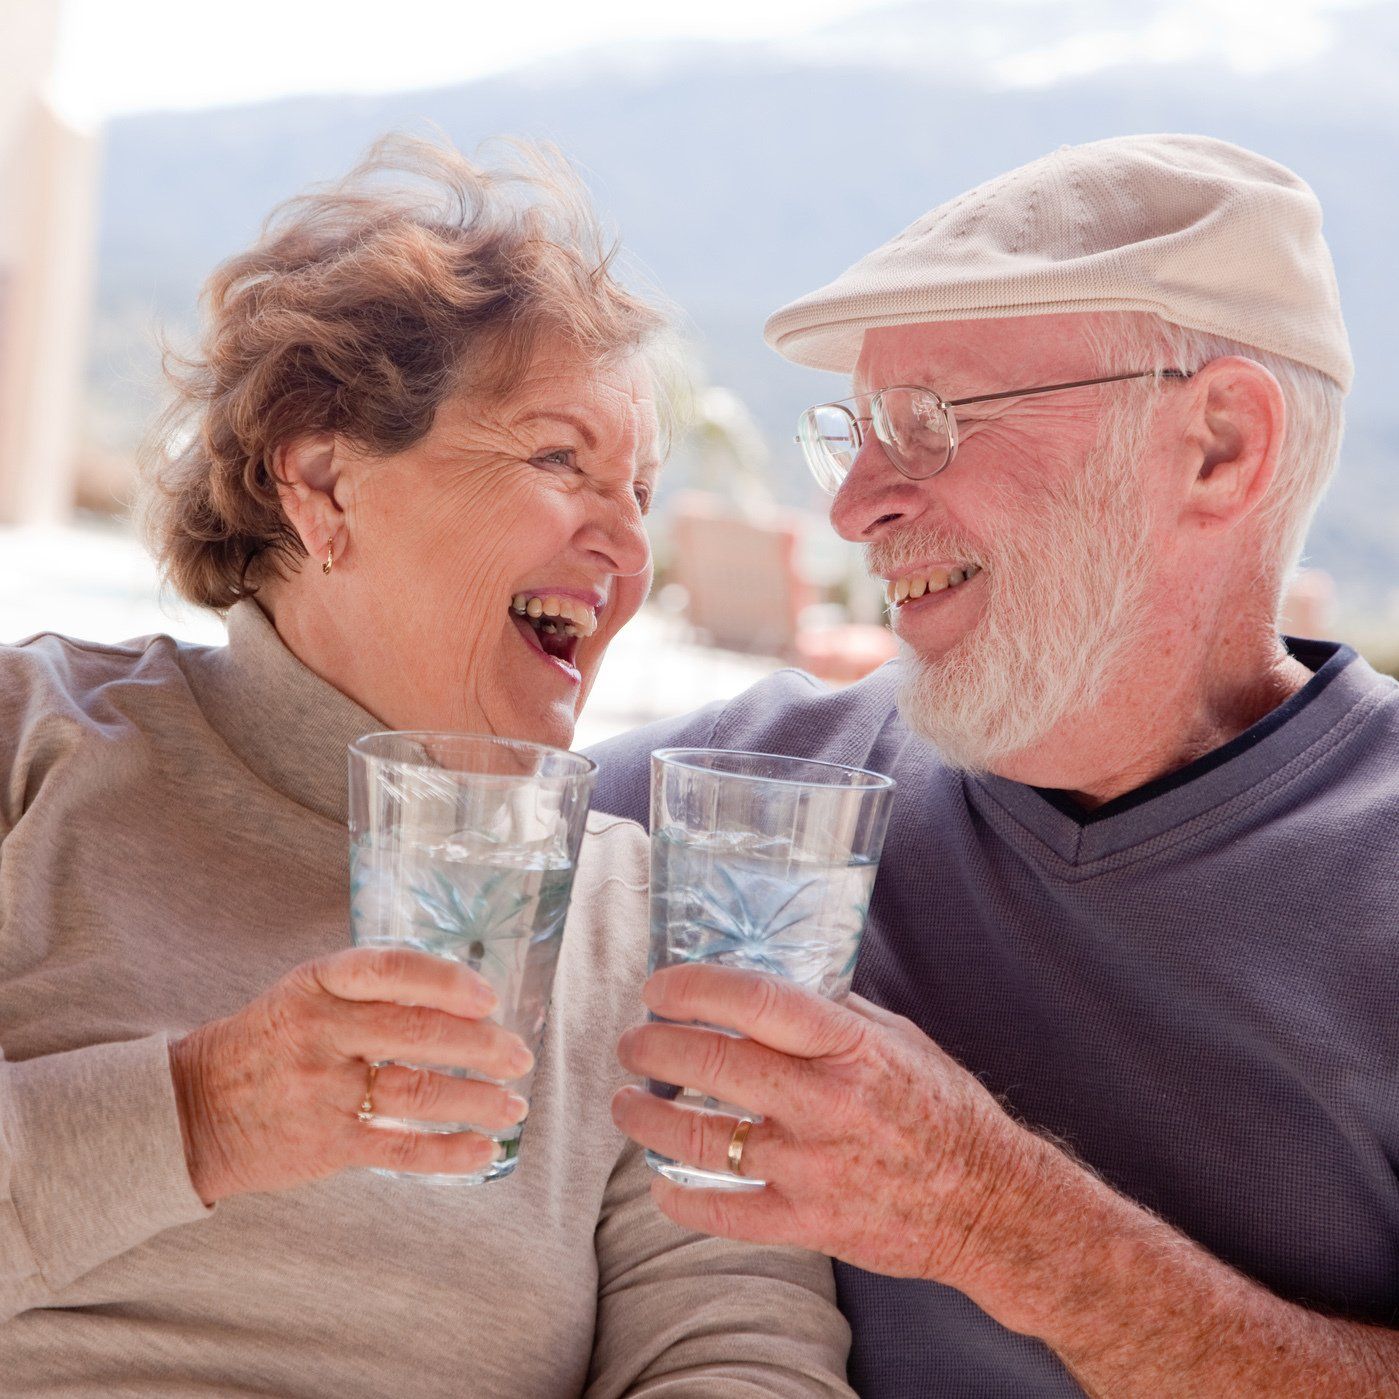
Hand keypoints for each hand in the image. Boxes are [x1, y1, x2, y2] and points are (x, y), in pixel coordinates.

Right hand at [170, 946, 533, 1202]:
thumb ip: (372, 990)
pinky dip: (448, 1150)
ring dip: (477, 1100)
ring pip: (417, 1091)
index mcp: (319, 985)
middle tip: (520, 1055)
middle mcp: (321, 1032)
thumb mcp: (307, 995)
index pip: (390, 970)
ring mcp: (322, 1091)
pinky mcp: (325, 1144)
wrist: (192, 1111)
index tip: (488, 996)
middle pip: (415, 1033)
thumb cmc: (272, 1042)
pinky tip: (484, 1148)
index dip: (446, 982)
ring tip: (514, 1105)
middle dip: (481, 1046)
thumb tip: (464, 996)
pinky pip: (399, 1148)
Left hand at [612, 964, 1043, 1289]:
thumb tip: (765, 982)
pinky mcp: (810, 1225)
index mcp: (850, 1046)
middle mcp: (827, 1103)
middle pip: (713, 1065)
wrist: (991, 1203)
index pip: (754, 1001)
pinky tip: (658, 1185)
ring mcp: (814, 1169)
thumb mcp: (897, 1037)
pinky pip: (724, 1213)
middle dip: (654, 1047)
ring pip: (702, 1141)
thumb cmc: (942, 1109)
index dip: (694, 988)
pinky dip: (680, 1201)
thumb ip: (832, 1010)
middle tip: (632, 1042)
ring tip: (624, 1105)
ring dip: (648, 1120)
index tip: (659, 987)